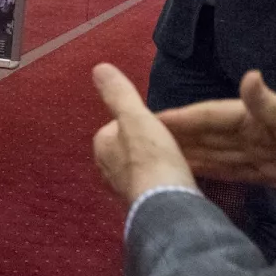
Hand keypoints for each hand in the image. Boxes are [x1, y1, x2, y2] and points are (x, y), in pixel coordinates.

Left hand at [91, 62, 196, 205]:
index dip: (139, 121)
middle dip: (146, 144)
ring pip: (139, 169)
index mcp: (102, 146)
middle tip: (170, 142)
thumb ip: (119, 94)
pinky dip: (161, 182)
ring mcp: (123, 191)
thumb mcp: (136, 117)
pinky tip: (176, 182)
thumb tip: (98, 68)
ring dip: (154, 164)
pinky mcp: (142, 207)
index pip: (119, 125)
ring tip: (176, 160)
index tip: (157, 122)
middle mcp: (106, 170)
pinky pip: (151, 187)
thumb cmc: (150, 157)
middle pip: (129, 148)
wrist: (166, 206)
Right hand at [157, 70, 275, 197]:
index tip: (145, 118)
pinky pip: (241, 175)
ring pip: (222, 156)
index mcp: (264, 118)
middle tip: (133, 144)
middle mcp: (263, 134)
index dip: (180, 118)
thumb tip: (245, 77)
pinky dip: (217, 175)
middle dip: (177, 138)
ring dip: (191, 157)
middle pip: (211, 137)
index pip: (213, 117)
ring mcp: (273, 156)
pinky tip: (198, 178)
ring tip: (156, 162)